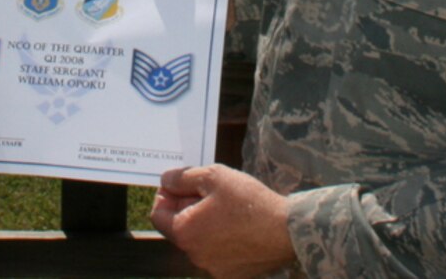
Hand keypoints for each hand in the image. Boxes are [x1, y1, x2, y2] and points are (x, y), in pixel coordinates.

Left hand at [150, 164, 294, 278]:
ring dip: (204, 223)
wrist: (286, 230)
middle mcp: (194, 255)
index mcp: (184, 232)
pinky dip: (220, 238)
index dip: (165, 195)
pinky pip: (216, 253)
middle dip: (187, 207)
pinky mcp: (230, 274)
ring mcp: (212, 268)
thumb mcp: (213, 176)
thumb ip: (182, 177)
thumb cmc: (249, 201)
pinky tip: (237, 225)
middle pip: (179, 227)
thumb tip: (165, 181)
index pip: (158, 214)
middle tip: (208, 190)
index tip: (179, 184)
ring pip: (198, 240)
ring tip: (226, 206)